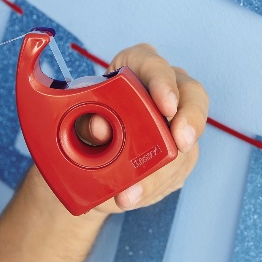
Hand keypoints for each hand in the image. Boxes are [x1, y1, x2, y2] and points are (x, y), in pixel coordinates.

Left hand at [73, 43, 208, 216]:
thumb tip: (100, 127)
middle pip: (191, 95)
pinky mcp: (180, 152)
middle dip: (190, 120)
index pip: (153, 65)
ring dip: (164, 169)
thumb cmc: (77, 131)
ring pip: (186, 140)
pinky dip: (156, 186)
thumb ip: (84, 123)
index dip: (163, 82)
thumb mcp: (71, 125)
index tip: (165, 105)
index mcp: (133, 69)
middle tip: (181, 143)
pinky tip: (133, 196)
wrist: (79, 164)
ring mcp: (175, 122)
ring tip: (130, 193)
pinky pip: (178, 169)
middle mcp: (162, 90)